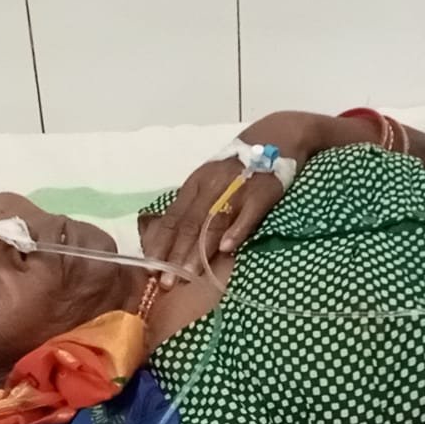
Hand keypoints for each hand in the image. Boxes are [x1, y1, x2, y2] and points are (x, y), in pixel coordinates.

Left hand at [142, 157, 285, 287]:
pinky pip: (247, 215)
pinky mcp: (261, 194)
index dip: (160, 244)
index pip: (172, 219)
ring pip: (213, 223)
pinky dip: (236, 232)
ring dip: (200, 251)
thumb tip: (170, 240)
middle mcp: (211, 188)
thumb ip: (191, 207)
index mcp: (194, 186)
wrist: (274, 140)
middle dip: (176, 256)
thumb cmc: (235, 168)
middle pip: (190, 225)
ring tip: (190, 276)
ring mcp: (236, 190)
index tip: (151, 270)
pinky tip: (226, 251)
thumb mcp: (207, 181)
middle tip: (167, 283)